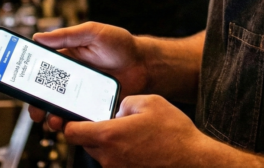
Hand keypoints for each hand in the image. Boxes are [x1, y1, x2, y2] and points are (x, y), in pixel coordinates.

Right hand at [28, 22, 148, 127]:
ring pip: (58, 108)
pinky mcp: (92, 106)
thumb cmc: (121, 44)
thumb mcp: (93, 33)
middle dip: (36, 103)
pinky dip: (69, 123)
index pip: (40, 68)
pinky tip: (69, 124)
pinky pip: (76, 117)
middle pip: (45, 92)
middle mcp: (70, 77)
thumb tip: (39, 37)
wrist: (145, 64)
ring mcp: (80, 93)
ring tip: (52, 120)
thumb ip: (67, 35)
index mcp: (66, 58)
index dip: (27, 76)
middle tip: (35, 110)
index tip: (18, 83)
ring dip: (50, 116)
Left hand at [65, 95, 216, 167]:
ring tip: (133, 135)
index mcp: (109, 135)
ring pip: (101, 153)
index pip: (72, 132)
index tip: (74, 118)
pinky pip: (115, 162)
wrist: (193, 160)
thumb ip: (126, 102)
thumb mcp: (151, 102)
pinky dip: (122, 153)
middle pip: (85, 143)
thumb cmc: (174, 132)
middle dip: (93, 132)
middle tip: (113, 122)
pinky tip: (140, 146)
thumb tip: (118, 110)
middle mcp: (108, 157)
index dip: (70, 123)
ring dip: (110, 143)